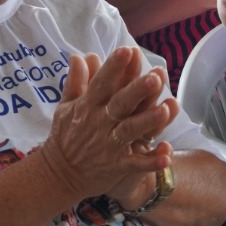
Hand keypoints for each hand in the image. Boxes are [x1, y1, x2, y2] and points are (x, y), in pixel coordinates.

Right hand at [36, 48, 178, 200]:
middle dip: (137, 90)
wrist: (59, 175)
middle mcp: (99, 123)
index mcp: (87, 106)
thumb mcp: (65, 106)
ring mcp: (108, 145)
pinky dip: (151, 161)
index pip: (101, 83)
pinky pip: (136, 164)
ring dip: (149, 121)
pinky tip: (167, 156)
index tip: (127, 50)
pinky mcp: (117, 166)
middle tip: (155, 76)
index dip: (114, 67)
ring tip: (166, 109)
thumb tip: (79, 55)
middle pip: (120, 103)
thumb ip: (76, 81)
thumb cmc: (65, 136)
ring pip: (131, 130)